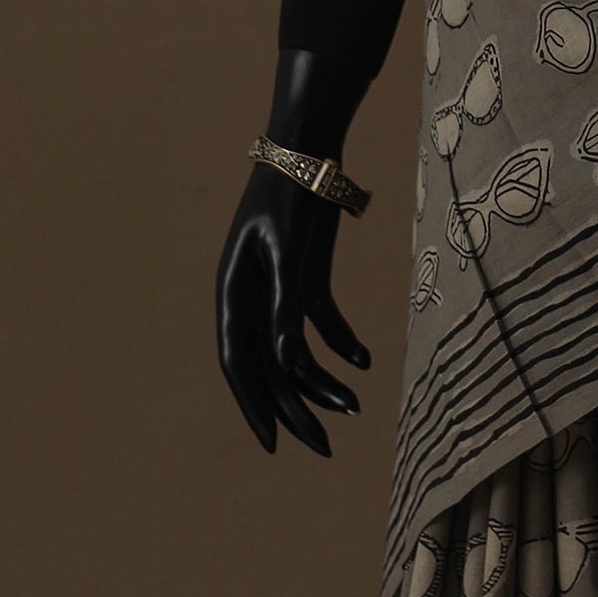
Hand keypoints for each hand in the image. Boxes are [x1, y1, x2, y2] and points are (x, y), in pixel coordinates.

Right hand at [215, 160, 369, 456]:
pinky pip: (320, 321)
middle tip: (322, 447)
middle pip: (269, 365)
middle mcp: (250, 297)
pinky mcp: (305, 277)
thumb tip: (289, 362)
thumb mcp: (289, 250)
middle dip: (294, 408)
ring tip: (355, 407)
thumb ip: (287, 305)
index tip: (273, 444)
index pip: (238, 361)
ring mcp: (278, 289)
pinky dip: (341, 342)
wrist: (310, 149)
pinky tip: (365, 361)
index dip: (254, 404)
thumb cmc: (292, 195)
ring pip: (296, 349)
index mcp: (232, 292)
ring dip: (323, 379)